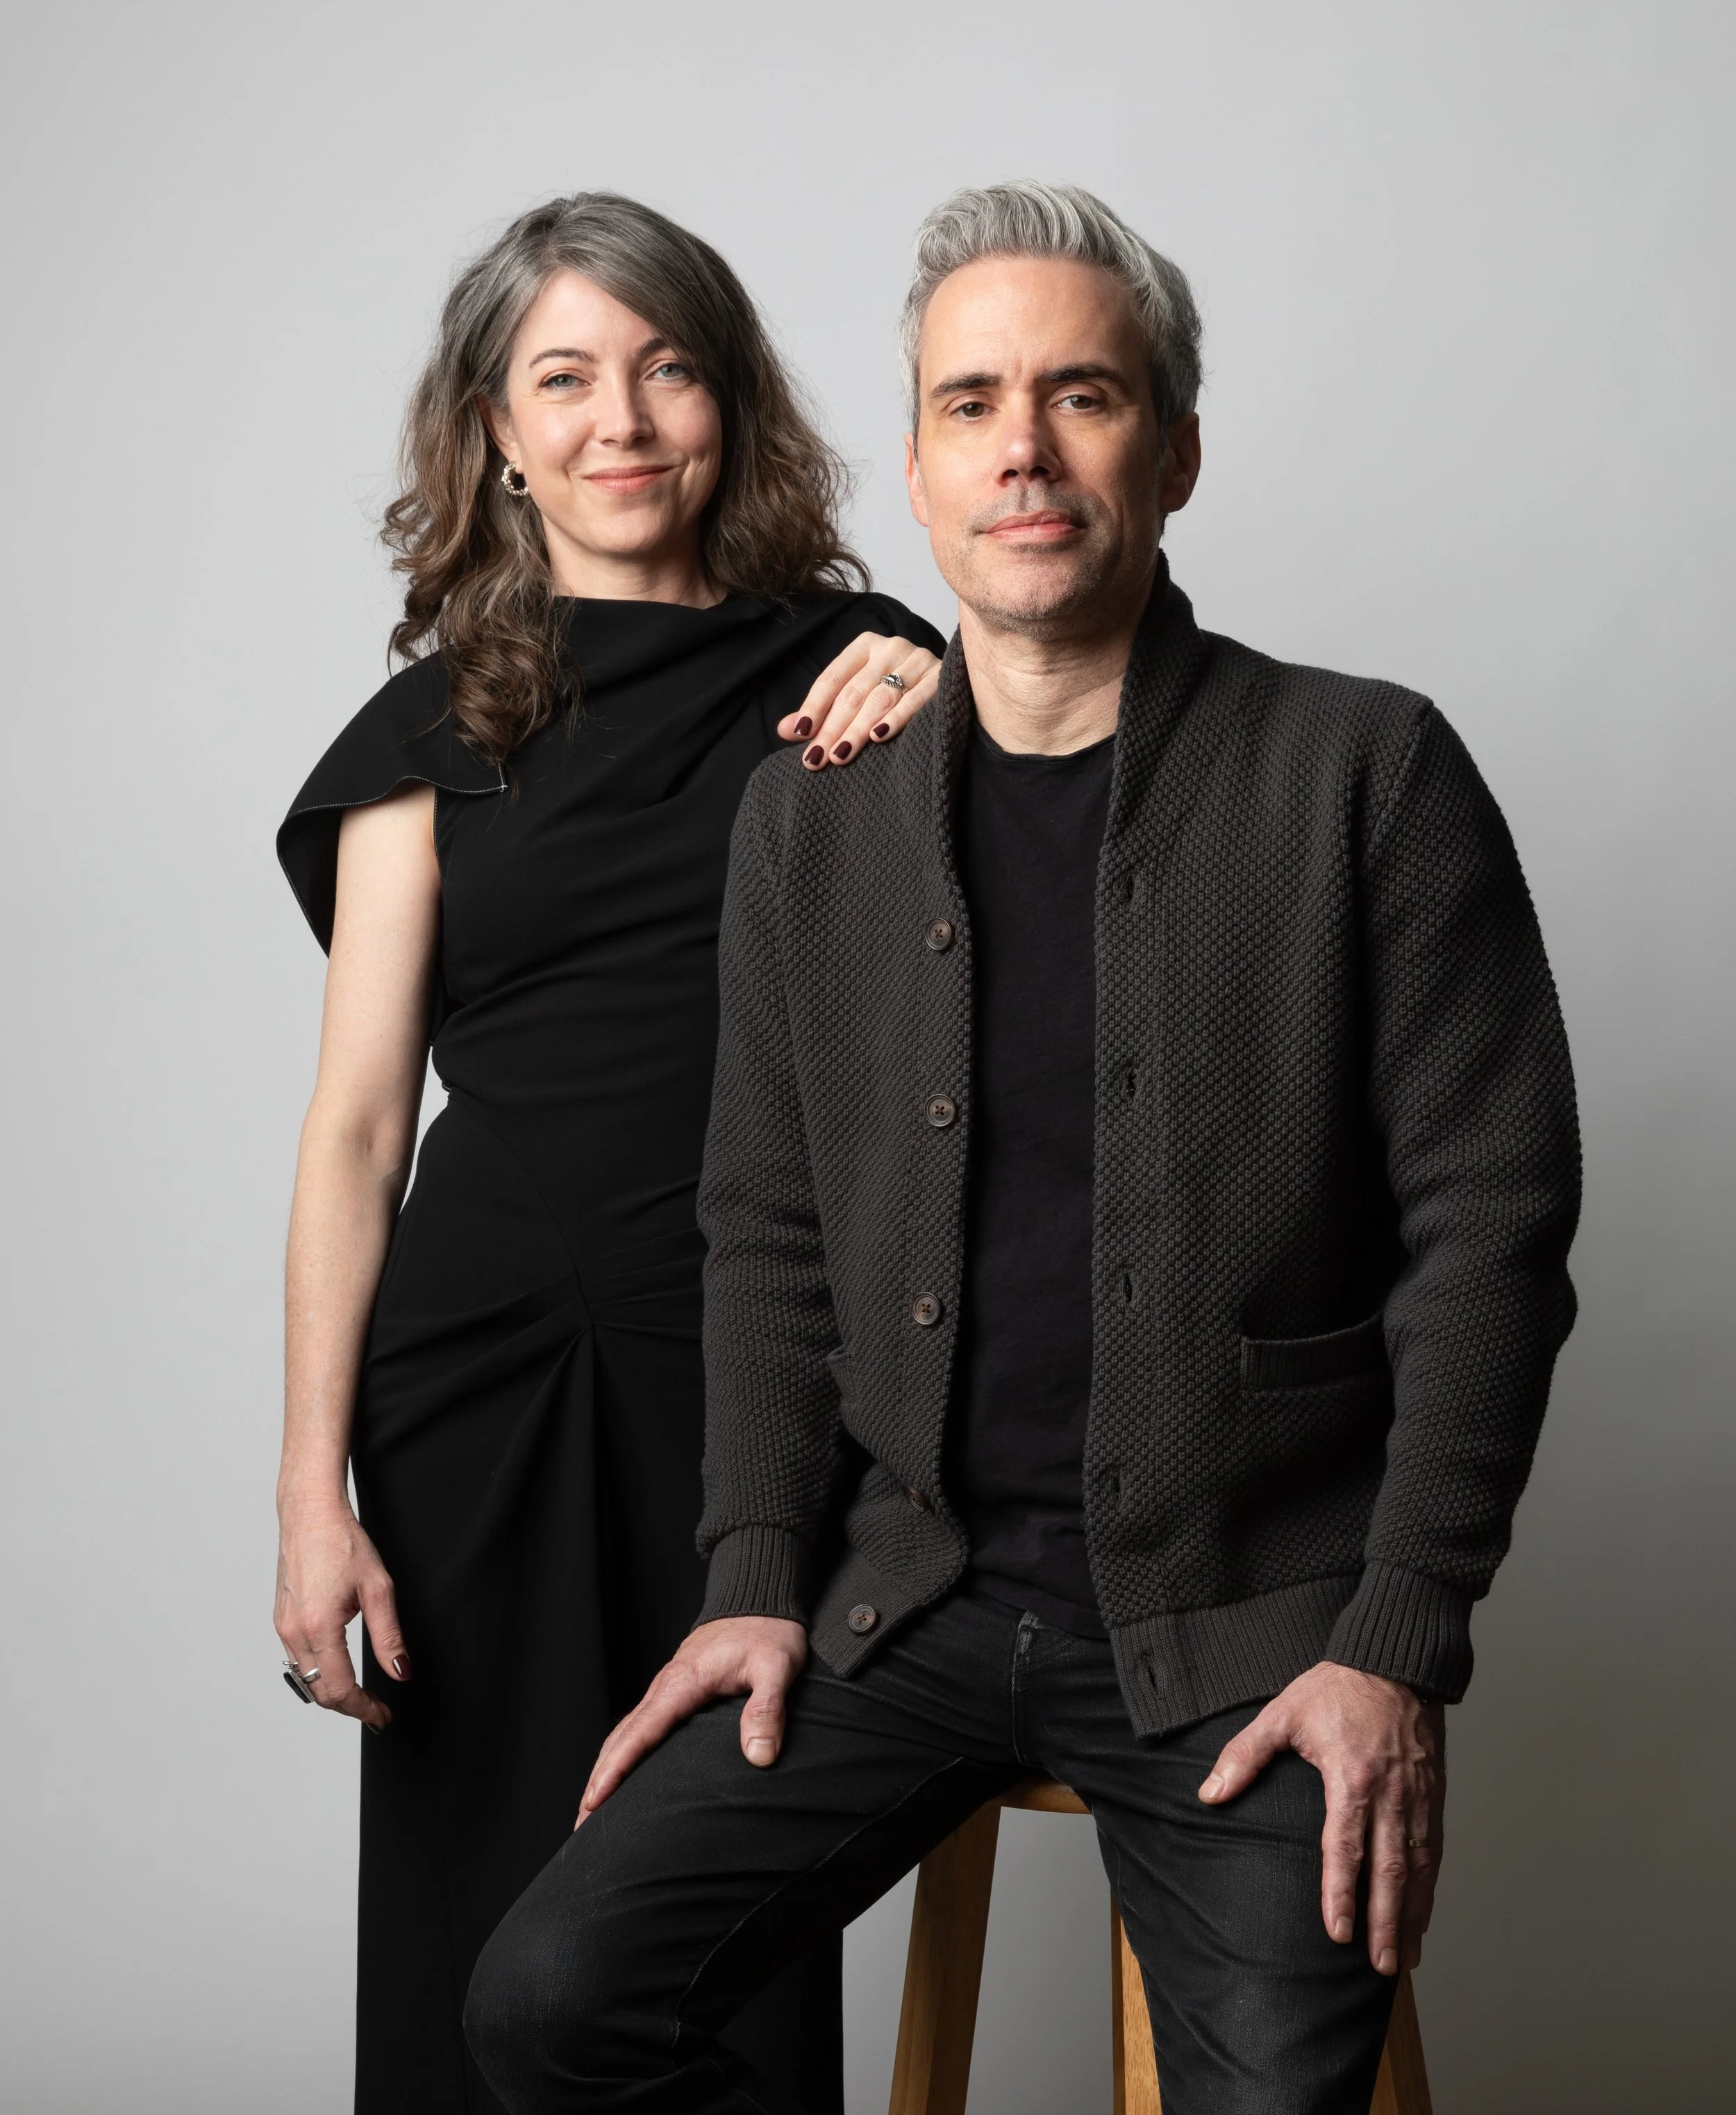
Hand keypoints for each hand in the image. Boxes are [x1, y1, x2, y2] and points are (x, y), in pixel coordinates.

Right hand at [274, 1500, 409, 1731]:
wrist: (310, 1515)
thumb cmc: (344, 1543)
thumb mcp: (379, 1588)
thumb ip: (389, 1636)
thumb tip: (400, 1672)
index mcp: (319, 1627)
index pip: (339, 1689)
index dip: (364, 1709)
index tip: (383, 1716)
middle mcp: (294, 1632)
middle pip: (319, 1692)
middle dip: (350, 1706)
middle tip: (378, 1709)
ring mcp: (283, 1627)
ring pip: (306, 1680)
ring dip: (333, 1692)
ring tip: (362, 1694)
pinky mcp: (281, 1620)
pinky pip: (298, 1661)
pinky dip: (319, 1673)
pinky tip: (339, 1668)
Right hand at [577, 1615, 807, 1823]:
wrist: (759, 1597)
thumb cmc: (768, 1631)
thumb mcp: (777, 1666)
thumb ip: (767, 1709)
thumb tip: (759, 1756)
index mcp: (684, 1683)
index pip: (641, 1732)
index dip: (616, 1769)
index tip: (593, 1802)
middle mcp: (666, 1687)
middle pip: (621, 1738)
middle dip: (598, 1782)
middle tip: (580, 1826)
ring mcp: (666, 1689)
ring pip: (624, 1733)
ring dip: (605, 1769)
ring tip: (590, 1812)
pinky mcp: (673, 1691)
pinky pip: (638, 1726)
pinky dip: (621, 1753)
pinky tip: (621, 1774)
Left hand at [778, 632, 941, 767]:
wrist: (951, 682)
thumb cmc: (894, 691)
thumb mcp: (855, 694)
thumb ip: (822, 711)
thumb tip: (785, 730)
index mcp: (864, 647)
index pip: (832, 678)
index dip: (814, 707)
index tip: (800, 734)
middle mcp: (890, 648)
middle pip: (853, 692)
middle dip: (832, 728)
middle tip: (816, 758)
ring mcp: (916, 660)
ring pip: (880, 698)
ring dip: (857, 729)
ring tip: (840, 755)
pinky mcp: (940, 677)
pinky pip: (915, 700)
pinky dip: (896, 719)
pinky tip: (878, 737)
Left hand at [1198, 1662, 1444, 1974]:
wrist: (1395, 1660)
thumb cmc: (1336, 1687)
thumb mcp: (1283, 1713)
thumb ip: (1246, 1755)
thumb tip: (1210, 1793)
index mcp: (1352, 1777)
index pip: (1345, 1845)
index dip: (1341, 1892)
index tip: (1337, 1933)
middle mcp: (1390, 1794)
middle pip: (1389, 1869)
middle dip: (1385, 1922)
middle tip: (1381, 1967)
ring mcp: (1417, 1797)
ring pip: (1418, 1867)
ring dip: (1412, 1916)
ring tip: (1404, 1959)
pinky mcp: (1433, 1795)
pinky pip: (1433, 1850)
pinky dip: (1429, 1888)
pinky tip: (1422, 1915)